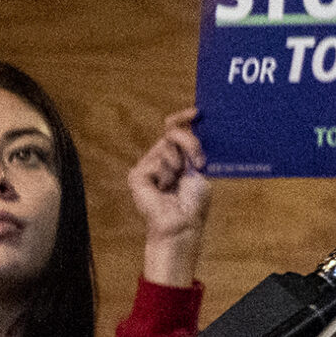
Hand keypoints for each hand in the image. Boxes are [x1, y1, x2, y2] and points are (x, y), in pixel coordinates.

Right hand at [129, 108, 210, 287]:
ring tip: (177, 184)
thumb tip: (196, 126)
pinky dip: (165, 174)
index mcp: (175, 158)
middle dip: (190, 143)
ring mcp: (147, 167)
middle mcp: (159, 160)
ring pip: (165, 145)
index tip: (197, 112)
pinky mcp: (136, 175)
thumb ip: (194, 149)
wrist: (182, 224)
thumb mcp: (199, 169)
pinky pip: (156, 161)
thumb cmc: (193, 204)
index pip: (174, 130)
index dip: (183, 118)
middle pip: (172, 133)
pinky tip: (163, 190)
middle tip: (199, 162)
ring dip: (180, 163)